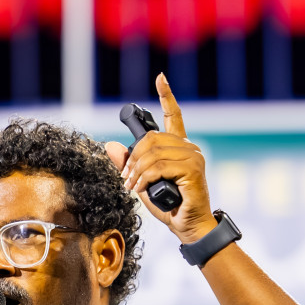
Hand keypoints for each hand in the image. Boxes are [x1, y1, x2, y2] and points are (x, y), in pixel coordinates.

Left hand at [104, 73, 215, 242]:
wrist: (188, 227)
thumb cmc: (168, 206)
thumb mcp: (142, 183)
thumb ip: (128, 164)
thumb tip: (110, 146)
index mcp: (179, 147)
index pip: (174, 115)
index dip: (166, 95)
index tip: (160, 78)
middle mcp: (189, 148)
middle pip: (152, 139)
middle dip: (132, 158)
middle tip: (126, 178)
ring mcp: (193, 157)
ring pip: (153, 153)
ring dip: (136, 171)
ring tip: (132, 186)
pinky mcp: (193, 170)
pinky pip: (159, 166)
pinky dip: (144, 178)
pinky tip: (141, 188)